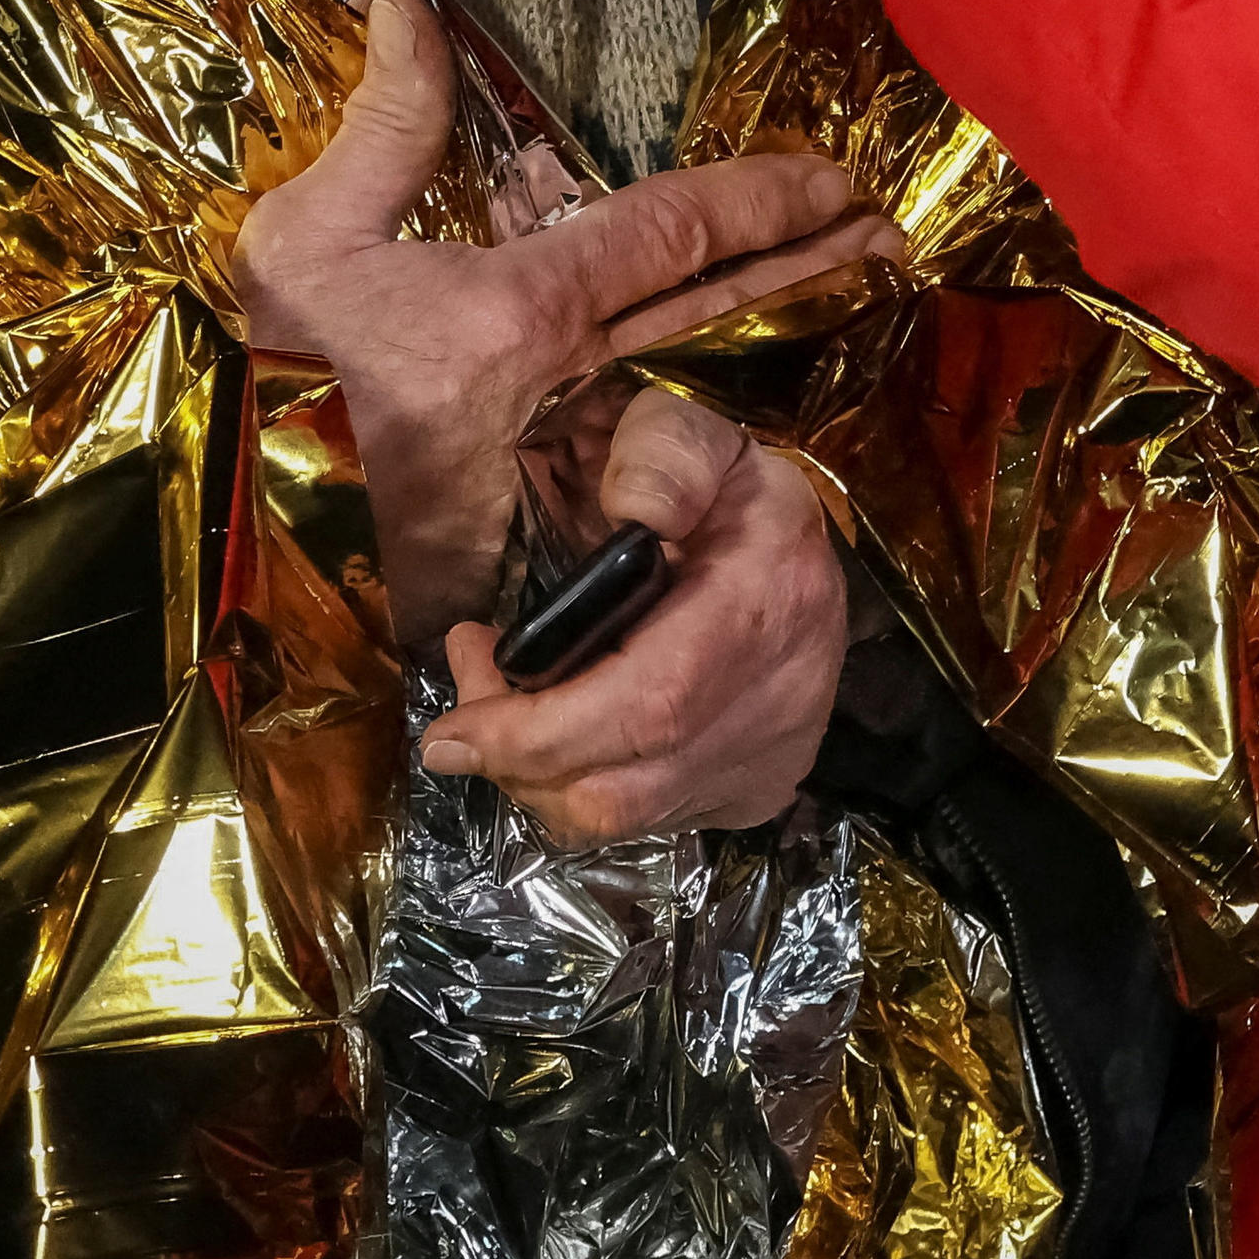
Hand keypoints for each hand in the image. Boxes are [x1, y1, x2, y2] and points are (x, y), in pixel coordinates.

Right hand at [231, 0, 894, 634]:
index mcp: (519, 315)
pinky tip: (756, 390)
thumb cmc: (266, 380)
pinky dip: (707, 412)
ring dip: (771, 338)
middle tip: (888, 239)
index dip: (759, 197)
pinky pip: (650, 448)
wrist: (229, 532)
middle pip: (718, 314)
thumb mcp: (307, 240)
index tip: (832, 177)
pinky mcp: (555, 519)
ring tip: (847, 298)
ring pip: (696, 381)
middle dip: (810, 270)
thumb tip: (408, 2)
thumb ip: (385, 122)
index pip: (673, 235)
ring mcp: (569, 465)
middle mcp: (566, 391)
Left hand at [423, 388, 848, 842]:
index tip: (452, 729)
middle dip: (514, 757)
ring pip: (623, 819)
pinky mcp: (757, 792)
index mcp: (765, 606)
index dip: (535, 736)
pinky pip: (646, 822)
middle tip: (472, 679)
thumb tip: (631, 512)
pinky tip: (565, 728)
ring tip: (505, 701)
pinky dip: (582, 786)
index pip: (647, 707)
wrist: (806, 547)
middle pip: (620, 787)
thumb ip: (661, 457)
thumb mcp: (697, 436)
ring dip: (537, 776)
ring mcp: (772, 761)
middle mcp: (779, 704)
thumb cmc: (728, 490)